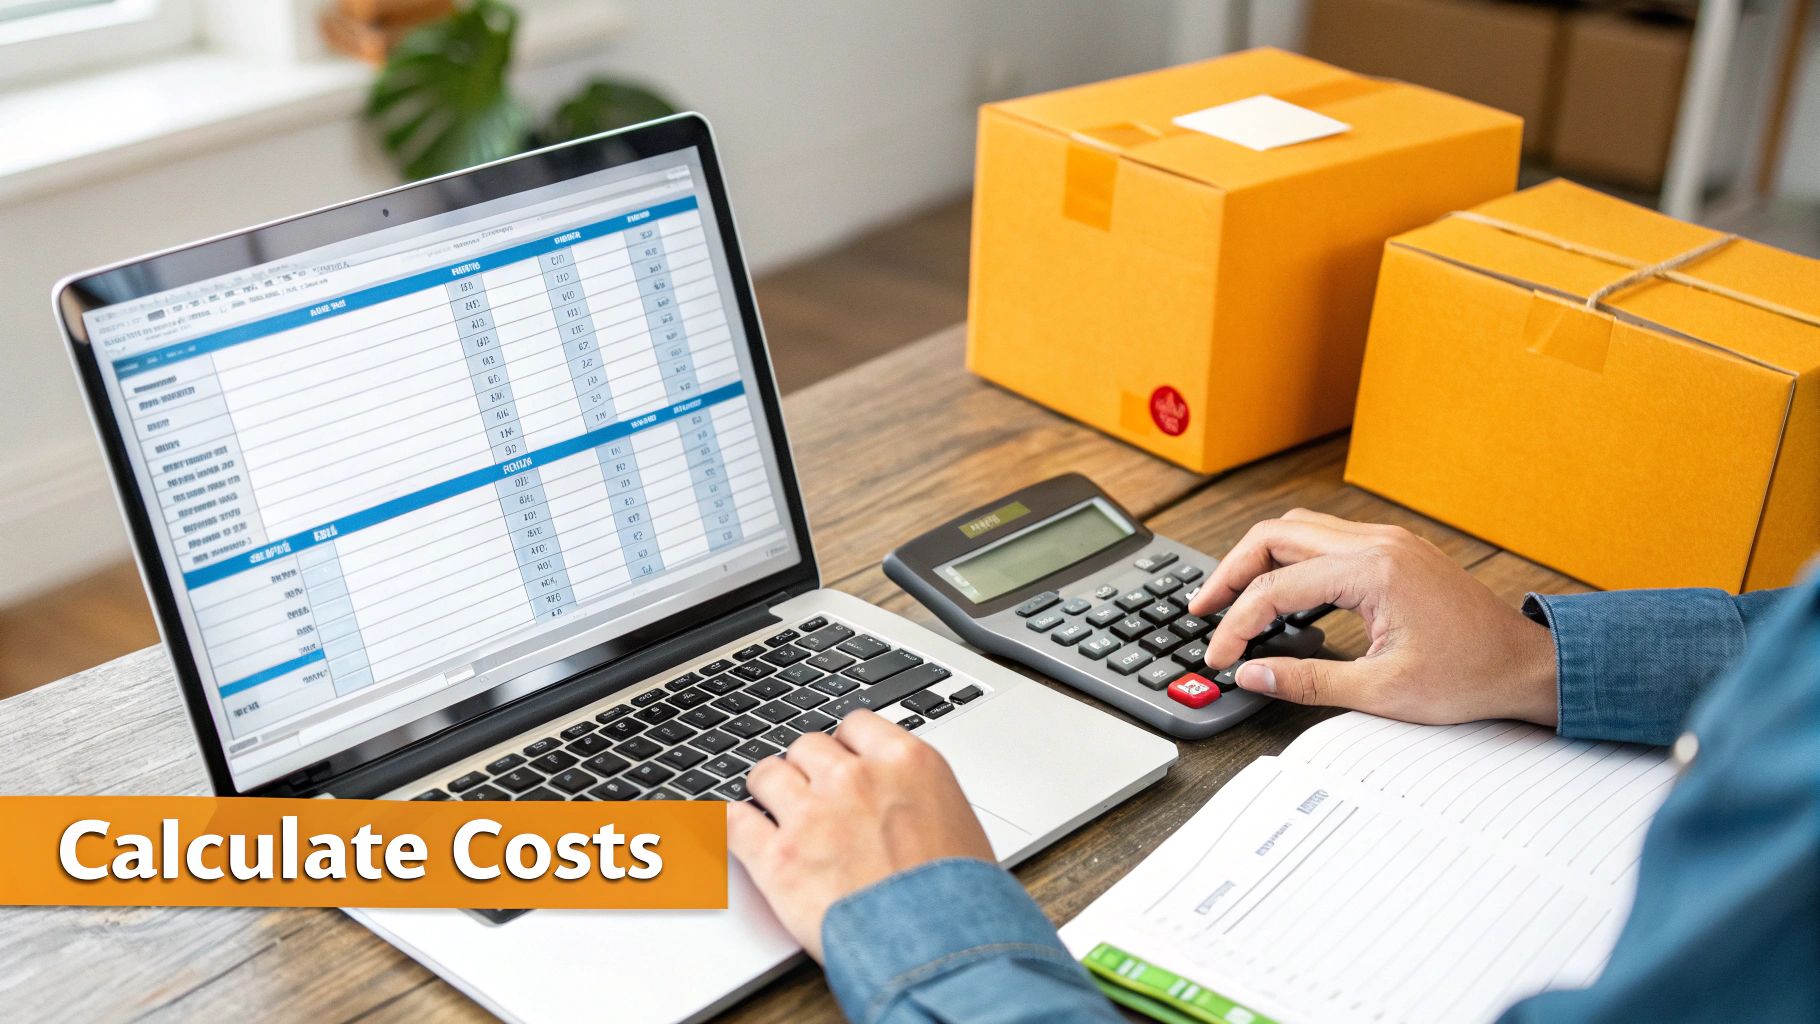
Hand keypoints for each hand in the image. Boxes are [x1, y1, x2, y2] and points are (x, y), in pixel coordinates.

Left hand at [726, 710, 993, 960]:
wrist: (940, 950)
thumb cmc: (960, 899)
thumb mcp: (958, 822)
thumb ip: (917, 795)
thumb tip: (899, 798)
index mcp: (904, 762)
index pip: (854, 725)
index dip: (845, 746)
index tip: (842, 761)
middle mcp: (854, 779)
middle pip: (806, 747)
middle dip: (807, 770)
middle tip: (812, 794)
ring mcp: (811, 816)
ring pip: (766, 774)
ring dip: (769, 791)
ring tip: (773, 809)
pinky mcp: (777, 860)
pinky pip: (733, 822)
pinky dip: (730, 824)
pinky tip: (733, 827)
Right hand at [1186, 509, 1558, 726]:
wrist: (1527, 665)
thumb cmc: (1470, 677)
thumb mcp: (1381, 692)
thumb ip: (1306, 681)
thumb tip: (1251, 676)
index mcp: (1373, 572)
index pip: (1276, 589)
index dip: (1236, 624)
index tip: (1219, 657)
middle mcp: (1377, 543)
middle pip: (1275, 536)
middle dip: (1231, 572)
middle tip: (1204, 609)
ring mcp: (1386, 540)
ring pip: (1298, 529)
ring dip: (1258, 558)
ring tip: (1232, 597)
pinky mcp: (1393, 549)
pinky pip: (1325, 538)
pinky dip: (1290, 558)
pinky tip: (1280, 590)